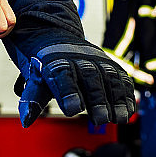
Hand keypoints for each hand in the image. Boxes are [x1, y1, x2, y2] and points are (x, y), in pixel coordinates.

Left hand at [14, 42, 135, 127]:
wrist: (53, 36)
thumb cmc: (43, 63)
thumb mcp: (34, 77)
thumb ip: (32, 99)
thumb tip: (27, 120)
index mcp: (56, 60)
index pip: (62, 75)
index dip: (68, 92)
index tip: (73, 109)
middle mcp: (78, 57)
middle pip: (90, 77)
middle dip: (98, 99)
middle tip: (101, 119)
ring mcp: (96, 59)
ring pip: (109, 76)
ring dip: (116, 98)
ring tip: (119, 119)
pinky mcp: (109, 64)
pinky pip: (121, 77)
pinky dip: (126, 94)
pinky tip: (129, 110)